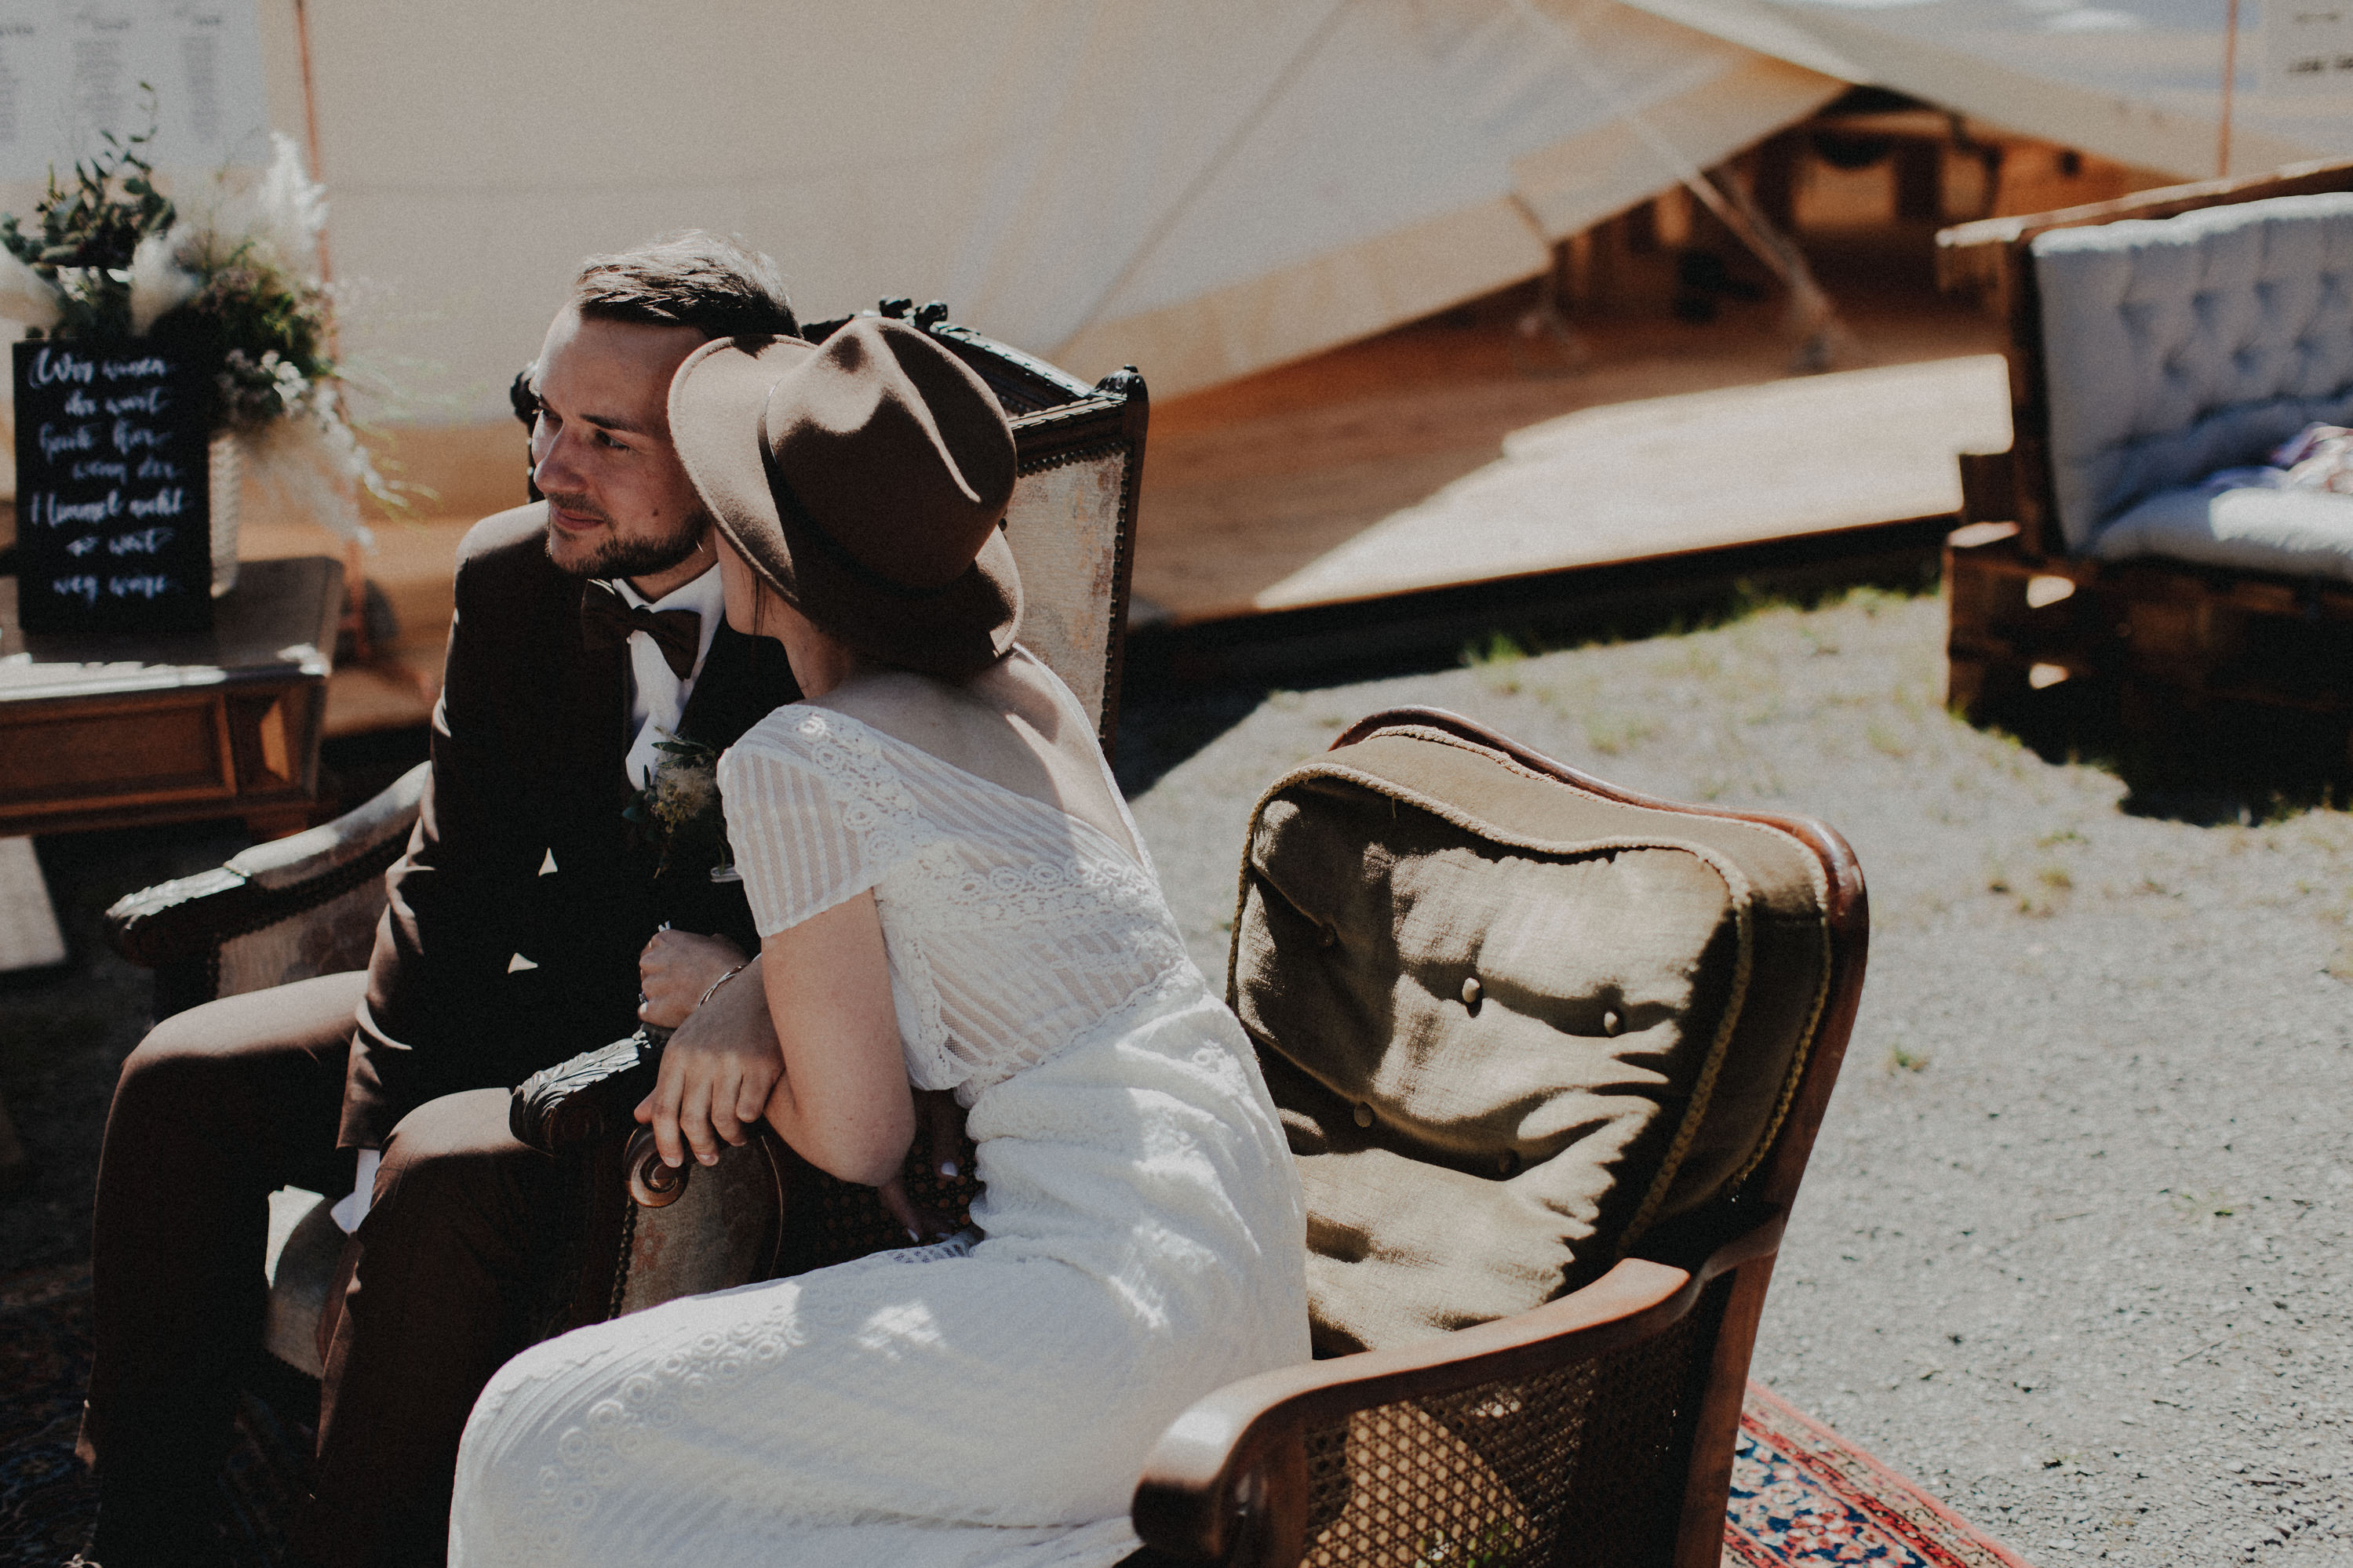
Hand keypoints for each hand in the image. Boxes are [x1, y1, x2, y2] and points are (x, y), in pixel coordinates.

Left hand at [634, 956, 776, 1166]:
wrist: (760, 990)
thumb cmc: (721, 1023)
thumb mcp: (686, 1046)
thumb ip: (666, 1084)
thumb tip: (639, 1117)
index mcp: (676, 1055)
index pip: (663, 1110)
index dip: (666, 1142)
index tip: (674, 1161)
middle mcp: (700, 1058)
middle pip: (692, 1120)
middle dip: (701, 1147)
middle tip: (710, 1159)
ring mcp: (731, 1061)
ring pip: (724, 1119)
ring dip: (730, 1137)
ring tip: (736, 1138)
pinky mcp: (761, 1064)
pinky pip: (750, 1109)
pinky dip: (750, 1119)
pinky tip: (752, 1116)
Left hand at [637, 929, 747, 1029]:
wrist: (728, 991)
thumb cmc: (726, 964)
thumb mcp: (719, 941)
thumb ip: (704, 942)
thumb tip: (708, 947)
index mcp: (665, 940)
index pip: (654, 947)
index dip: (666, 957)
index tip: (675, 964)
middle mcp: (652, 961)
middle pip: (648, 968)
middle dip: (661, 975)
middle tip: (680, 982)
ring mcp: (650, 986)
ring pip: (648, 990)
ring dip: (660, 994)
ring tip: (681, 999)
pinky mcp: (652, 1009)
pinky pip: (647, 1012)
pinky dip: (657, 1013)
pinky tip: (672, 1013)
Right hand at [878, 1090, 973, 1243]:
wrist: (906, 1050)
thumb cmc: (929, 1077)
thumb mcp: (942, 1109)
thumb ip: (944, 1144)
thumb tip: (948, 1180)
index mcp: (888, 1146)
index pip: (892, 1195)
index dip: (907, 1217)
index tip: (921, 1237)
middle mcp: (878, 1147)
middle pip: (892, 1194)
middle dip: (919, 1215)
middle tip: (946, 1229)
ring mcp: (880, 1142)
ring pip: (892, 1182)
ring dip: (915, 1201)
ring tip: (943, 1217)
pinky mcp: (885, 1134)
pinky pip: (892, 1166)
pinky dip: (909, 1183)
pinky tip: (930, 1184)